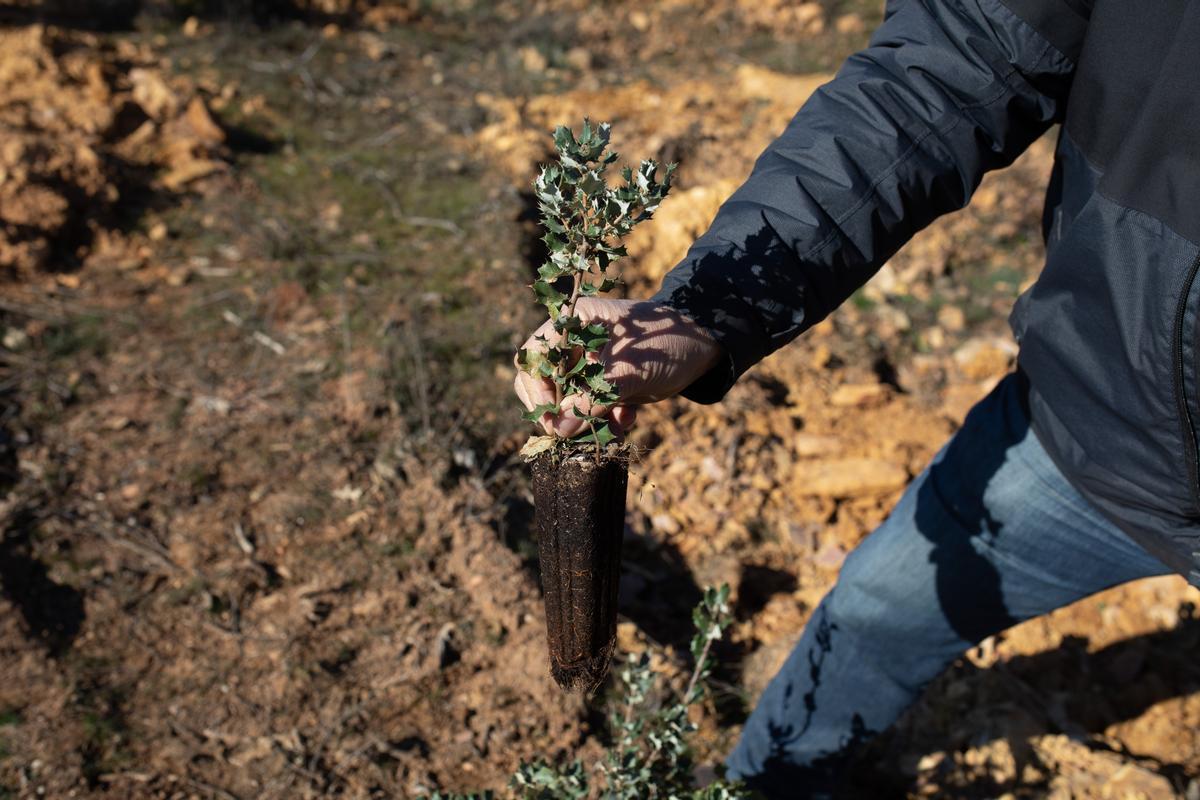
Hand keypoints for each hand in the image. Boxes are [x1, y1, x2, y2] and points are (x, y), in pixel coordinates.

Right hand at [513, 298, 721, 436]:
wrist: (706, 347)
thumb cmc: (669, 343)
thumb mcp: (631, 371)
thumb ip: (593, 398)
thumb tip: (559, 429)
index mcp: (574, 322)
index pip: (533, 355)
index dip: (537, 388)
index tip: (553, 418)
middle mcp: (575, 341)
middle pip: (544, 380)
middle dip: (561, 410)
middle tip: (574, 434)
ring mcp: (588, 362)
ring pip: (567, 400)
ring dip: (585, 420)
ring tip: (613, 427)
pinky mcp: (603, 383)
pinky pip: (588, 408)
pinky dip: (603, 420)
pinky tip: (625, 422)